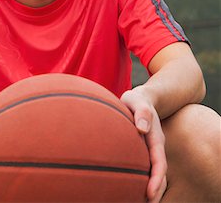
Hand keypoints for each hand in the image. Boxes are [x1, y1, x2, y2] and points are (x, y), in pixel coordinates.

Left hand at [121, 87, 166, 202]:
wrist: (142, 99)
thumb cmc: (136, 100)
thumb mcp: (137, 100)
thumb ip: (141, 111)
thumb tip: (142, 128)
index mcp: (155, 137)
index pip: (159, 161)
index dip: (156, 178)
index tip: (150, 193)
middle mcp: (156, 146)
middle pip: (159, 172)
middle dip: (156, 190)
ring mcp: (151, 150)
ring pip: (154, 173)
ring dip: (152, 189)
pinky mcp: (145, 151)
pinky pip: (147, 169)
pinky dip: (145, 181)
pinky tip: (134, 190)